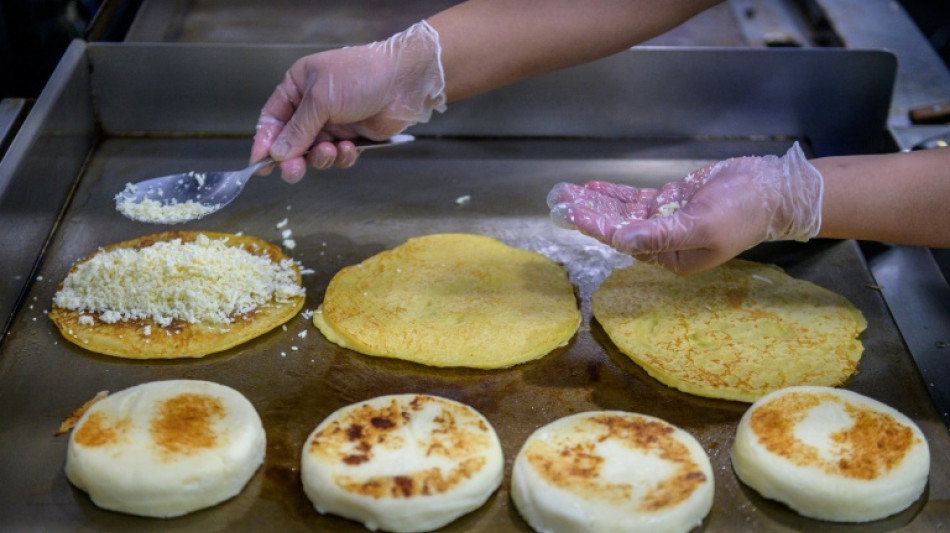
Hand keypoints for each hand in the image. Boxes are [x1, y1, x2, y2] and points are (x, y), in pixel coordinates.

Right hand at [251, 21, 445, 181]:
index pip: (272, 119)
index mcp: (298, 86)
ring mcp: (334, 122)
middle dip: (292, 158)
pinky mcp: (354, 137)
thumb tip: (276, 153)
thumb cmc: (360, 77)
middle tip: (293, 171)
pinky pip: (339, 156)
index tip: (259, 164)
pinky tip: (349, 148)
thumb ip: (298, 130)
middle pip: (291, 141)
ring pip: (315, 153)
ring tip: (331, 151)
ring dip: (320, 158)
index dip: (265, 142)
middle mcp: (313, 106)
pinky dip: (342, 157)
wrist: (404, 81)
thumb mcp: (320, 100)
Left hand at [547, 142, 823, 273]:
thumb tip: (621, 240)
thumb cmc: (741, 211)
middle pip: (618, 227)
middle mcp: (665, 243)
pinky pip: (636, 201)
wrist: (772, 189)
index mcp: (672, 258)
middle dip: (589, 214)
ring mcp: (667, 221)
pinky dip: (614, 194)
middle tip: (559, 200)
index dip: (597, 226)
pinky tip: (593, 188)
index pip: (625, 241)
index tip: (573, 213)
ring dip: (597, 202)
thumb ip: (660, 235)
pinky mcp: (672, 202)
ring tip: (568, 192)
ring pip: (624, 213)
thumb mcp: (701, 225)